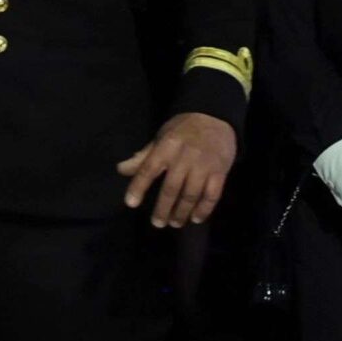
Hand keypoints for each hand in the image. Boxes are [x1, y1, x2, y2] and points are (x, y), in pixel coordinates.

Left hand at [117, 111, 237, 227]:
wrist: (215, 117)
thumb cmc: (183, 129)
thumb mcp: (161, 137)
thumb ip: (143, 156)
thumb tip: (121, 170)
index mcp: (166, 146)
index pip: (149, 169)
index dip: (139, 187)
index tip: (131, 203)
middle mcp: (184, 157)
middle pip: (171, 188)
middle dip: (163, 209)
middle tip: (157, 223)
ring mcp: (203, 165)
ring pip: (191, 195)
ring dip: (181, 212)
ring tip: (175, 223)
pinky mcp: (220, 172)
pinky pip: (212, 195)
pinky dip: (204, 209)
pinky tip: (196, 218)